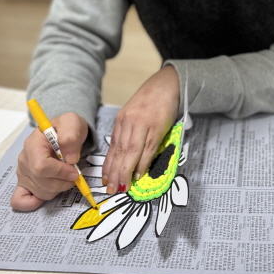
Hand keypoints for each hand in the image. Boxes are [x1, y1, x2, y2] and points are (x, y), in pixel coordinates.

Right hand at [10, 112, 88, 210]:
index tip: (75, 170)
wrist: (63, 131)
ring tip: (64, 175)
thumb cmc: (66, 128)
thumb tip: (70, 159)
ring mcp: (22, 172)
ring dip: (58, 188)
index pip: (41, 167)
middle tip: (74, 174)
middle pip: (41, 182)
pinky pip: (19, 200)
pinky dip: (33, 202)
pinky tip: (49, 191)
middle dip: (63, 182)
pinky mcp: (24, 183)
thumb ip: (71, 137)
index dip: (60, 172)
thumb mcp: (72, 123)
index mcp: (33, 144)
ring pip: (40, 192)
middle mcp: (24, 159)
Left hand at [102, 66, 179, 194]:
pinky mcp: (156, 126)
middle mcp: (129, 122)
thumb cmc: (152, 100)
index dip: (109, 165)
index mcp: (122, 120)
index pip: (113, 146)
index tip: (105, 179)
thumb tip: (127, 154)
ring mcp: (142, 124)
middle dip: (115, 172)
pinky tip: (139, 174)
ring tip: (123, 187)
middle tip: (112, 189)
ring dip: (126, 171)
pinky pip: (147, 148)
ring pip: (131, 152)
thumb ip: (130, 130)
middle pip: (120, 151)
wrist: (167, 84)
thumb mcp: (135, 113)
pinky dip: (142, 163)